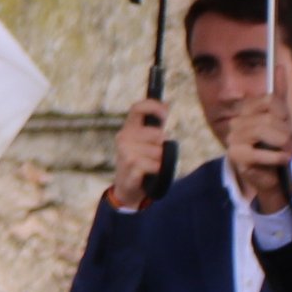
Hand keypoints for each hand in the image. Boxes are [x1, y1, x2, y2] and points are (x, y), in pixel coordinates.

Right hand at [108, 95, 172, 210]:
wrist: (128, 188)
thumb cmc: (141, 162)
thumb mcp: (147, 141)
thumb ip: (155, 125)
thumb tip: (166, 103)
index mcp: (129, 128)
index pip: (138, 108)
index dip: (153, 106)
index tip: (165, 114)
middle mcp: (124, 137)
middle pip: (158, 134)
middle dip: (162, 146)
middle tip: (153, 156)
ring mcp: (125, 152)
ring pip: (159, 152)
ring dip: (160, 161)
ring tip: (150, 166)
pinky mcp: (130, 166)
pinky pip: (156, 165)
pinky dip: (157, 171)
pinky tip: (148, 174)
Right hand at [220, 90, 291, 215]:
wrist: (276, 173)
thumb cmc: (280, 144)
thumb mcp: (285, 116)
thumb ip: (281, 92)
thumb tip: (279, 65)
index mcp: (247, 109)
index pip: (270, 101)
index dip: (284, 113)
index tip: (289, 124)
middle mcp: (237, 121)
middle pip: (268, 117)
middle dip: (286, 131)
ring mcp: (233, 138)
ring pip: (264, 132)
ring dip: (283, 144)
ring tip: (289, 151)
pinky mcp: (235, 155)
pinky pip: (260, 152)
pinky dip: (276, 156)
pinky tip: (283, 159)